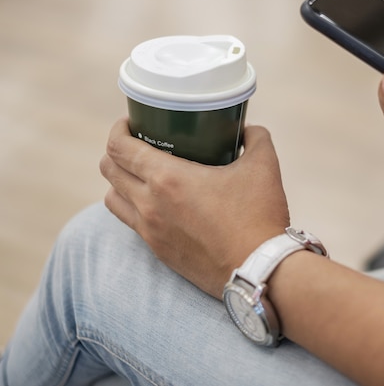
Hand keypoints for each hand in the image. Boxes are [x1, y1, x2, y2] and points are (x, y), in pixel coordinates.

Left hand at [99, 118, 289, 296]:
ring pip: (112, 200)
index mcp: (167, 179)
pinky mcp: (159, 252)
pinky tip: (159, 204)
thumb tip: (248, 130)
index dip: (118, 129)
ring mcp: (151, 232)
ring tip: (142, 175)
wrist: (259, 270)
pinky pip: (131, 224)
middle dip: (116, 152)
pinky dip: (135, 208)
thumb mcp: (263, 166)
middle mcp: (149, 205)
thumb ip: (255, 138)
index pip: (118, 148)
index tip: (131, 123)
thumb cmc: (258, 217)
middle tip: (138, 145)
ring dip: (120, 182)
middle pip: (108, 170)